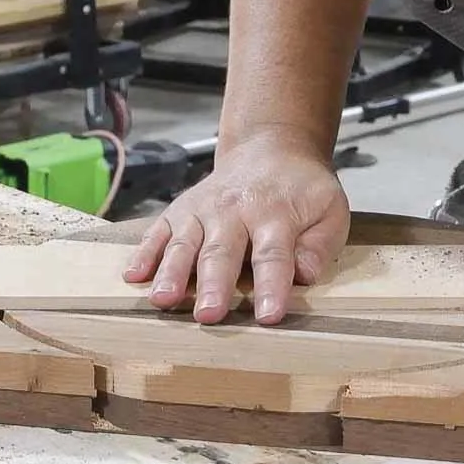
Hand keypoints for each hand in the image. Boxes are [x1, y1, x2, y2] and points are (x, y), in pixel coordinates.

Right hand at [123, 133, 350, 324]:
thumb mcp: (329, 208)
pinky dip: (144, 253)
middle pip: (222, 251)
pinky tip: (134, 276)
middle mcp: (234, 210)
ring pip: (185, 243)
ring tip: (163, 300)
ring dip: (172, 272)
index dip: (271, 286)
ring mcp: (203, 209)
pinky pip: (158, 231)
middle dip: (214, 285)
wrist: (271, 147)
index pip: (273, 254)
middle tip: (208, 316)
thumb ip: (320, 244)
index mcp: (274, 214)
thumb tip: (304, 274)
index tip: (269, 315)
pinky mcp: (180, 210)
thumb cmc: (301, 190)